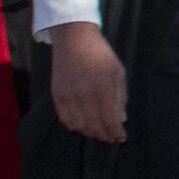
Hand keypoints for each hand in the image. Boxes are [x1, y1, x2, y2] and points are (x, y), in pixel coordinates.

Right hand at [49, 20, 127, 143]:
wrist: (74, 40)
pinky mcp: (57, 95)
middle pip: (95, 127)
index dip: (116, 133)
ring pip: (80, 126)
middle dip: (105, 136)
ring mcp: (69, 95)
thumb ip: (120, 98)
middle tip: (111, 137)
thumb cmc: (100, 55)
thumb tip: (121, 120)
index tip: (121, 138)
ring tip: (98, 132)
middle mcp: (85, 94)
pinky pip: (65, 119)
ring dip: (90, 133)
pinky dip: (75, 126)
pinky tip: (83, 125)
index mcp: (104, 88)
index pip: (110, 120)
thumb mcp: (118, 73)